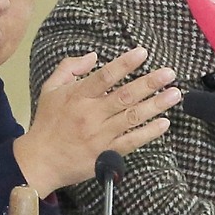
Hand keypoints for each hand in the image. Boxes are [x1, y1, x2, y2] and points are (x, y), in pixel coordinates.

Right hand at [16, 48, 178, 195]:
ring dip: (156, 105)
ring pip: (132, 117)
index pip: (105, 76)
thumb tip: (93, 56)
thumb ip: (69, 68)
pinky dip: (149, 133)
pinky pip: (131, 141)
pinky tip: (164, 123)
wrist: (40, 160)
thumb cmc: (47, 123)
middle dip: (149, 83)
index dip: (125, 64)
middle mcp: (90, 115)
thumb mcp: (50, 89)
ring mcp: (100, 136)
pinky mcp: (106, 154)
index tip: (143, 53)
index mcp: (77, 97)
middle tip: (169, 73)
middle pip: (125, 96)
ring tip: (175, 94)